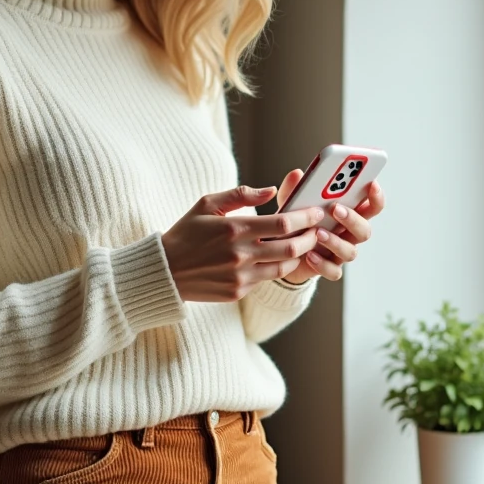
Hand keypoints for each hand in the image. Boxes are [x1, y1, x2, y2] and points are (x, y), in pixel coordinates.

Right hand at [161, 186, 326, 301]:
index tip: (316, 212)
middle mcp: (240, 255)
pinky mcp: (238, 292)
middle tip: (318, 230)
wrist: (165, 270)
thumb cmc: (187, 232)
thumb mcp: (207, 204)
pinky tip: (278, 258)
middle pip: (291, 248)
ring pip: (284, 267)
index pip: (282, 223)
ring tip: (303, 244)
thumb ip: (241, 195)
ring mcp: (240, 277)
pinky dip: (275, 268)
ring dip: (299, 256)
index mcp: (235, 229)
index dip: (304, 217)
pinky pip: (265, 279)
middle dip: (311, 238)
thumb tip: (272, 191)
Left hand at [275, 169, 384, 284]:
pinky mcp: (329, 268)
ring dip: (336, 242)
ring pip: (350, 251)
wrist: (282, 251)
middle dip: (353, 219)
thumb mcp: (292, 203)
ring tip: (318, 233)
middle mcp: (348, 234)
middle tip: (336, 209)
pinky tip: (309, 255)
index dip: (376, 196)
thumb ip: (295, 189)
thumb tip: (296, 174)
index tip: (371, 184)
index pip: (371, 205)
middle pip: (364, 229)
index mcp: (347, 214)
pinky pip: (334, 271)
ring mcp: (340, 252)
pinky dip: (322, 264)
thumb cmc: (295, 222)